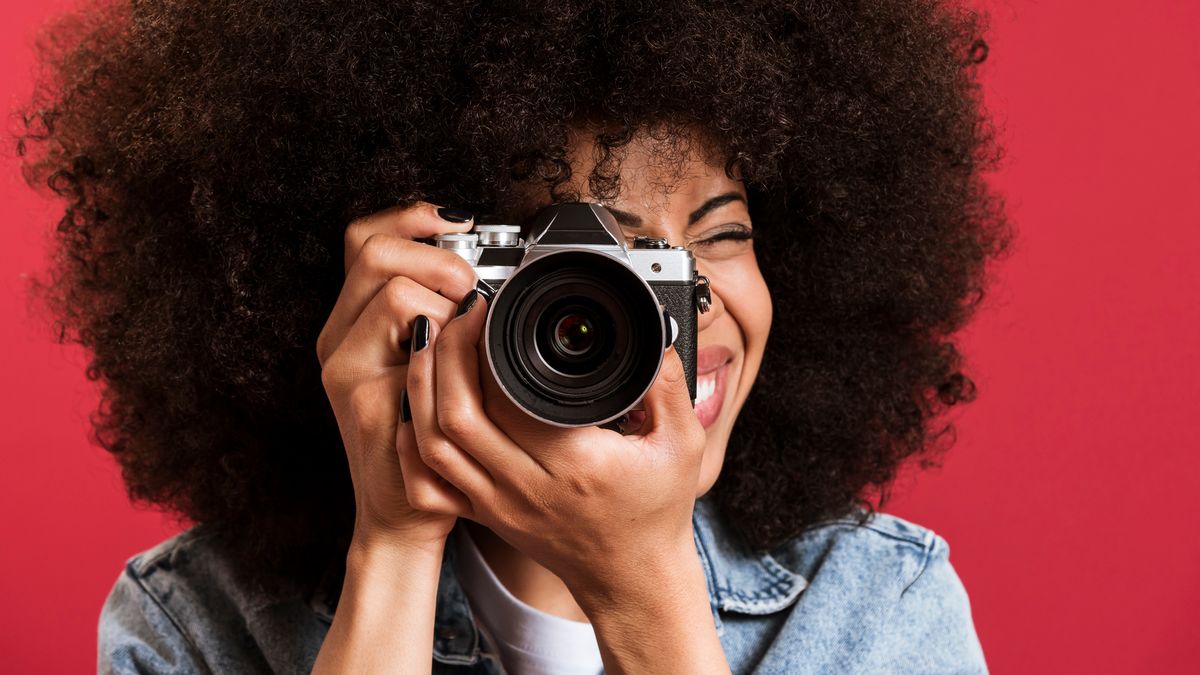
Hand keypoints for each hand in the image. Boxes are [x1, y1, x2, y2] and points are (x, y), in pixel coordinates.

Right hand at [316, 202, 477, 552]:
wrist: (403, 513)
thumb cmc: (428, 438)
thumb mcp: (433, 365)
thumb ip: (442, 317)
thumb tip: (486, 272)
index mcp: (354, 320)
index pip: (365, 237)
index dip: (411, 217)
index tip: (461, 222)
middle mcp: (338, 336)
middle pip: (372, 249)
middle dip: (436, 254)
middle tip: (470, 285)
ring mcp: (344, 365)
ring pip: (391, 287)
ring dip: (444, 292)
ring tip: (468, 321)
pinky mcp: (361, 395)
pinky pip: (405, 335)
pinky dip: (445, 332)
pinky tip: (462, 352)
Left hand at [403, 291, 708, 605]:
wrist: (633, 579)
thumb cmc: (657, 514)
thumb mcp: (682, 444)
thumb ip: (669, 385)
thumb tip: (655, 335)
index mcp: (573, 464)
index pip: (505, 398)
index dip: (483, 348)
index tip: (489, 313)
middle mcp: (526, 487)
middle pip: (455, 415)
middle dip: (445, 353)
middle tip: (458, 316)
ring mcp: (498, 505)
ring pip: (432, 444)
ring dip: (421, 388)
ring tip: (431, 343)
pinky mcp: (484, 515)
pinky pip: (428, 481)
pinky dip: (413, 440)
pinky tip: (419, 406)